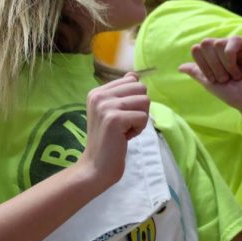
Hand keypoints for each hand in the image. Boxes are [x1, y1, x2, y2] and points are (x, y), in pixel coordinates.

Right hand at [77, 72, 150, 190]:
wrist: (96, 167)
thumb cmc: (108, 140)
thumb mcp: (114, 111)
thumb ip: (123, 93)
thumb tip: (134, 74)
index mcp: (97, 92)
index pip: (132, 80)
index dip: (134, 100)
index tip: (121, 116)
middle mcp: (99, 95)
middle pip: (141, 88)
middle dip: (140, 108)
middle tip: (125, 124)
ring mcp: (105, 106)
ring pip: (145, 101)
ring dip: (140, 119)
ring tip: (124, 131)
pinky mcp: (114, 119)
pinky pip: (143, 117)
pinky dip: (139, 130)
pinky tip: (124, 138)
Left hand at [179, 37, 241, 118]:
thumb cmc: (234, 94)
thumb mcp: (210, 83)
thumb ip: (197, 72)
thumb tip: (180, 67)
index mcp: (215, 55)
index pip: (197, 49)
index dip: (202, 66)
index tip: (213, 80)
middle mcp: (225, 47)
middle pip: (205, 43)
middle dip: (212, 65)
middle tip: (224, 78)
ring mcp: (238, 45)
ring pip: (217, 43)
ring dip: (223, 65)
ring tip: (233, 76)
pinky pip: (231, 42)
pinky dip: (231, 60)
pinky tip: (239, 72)